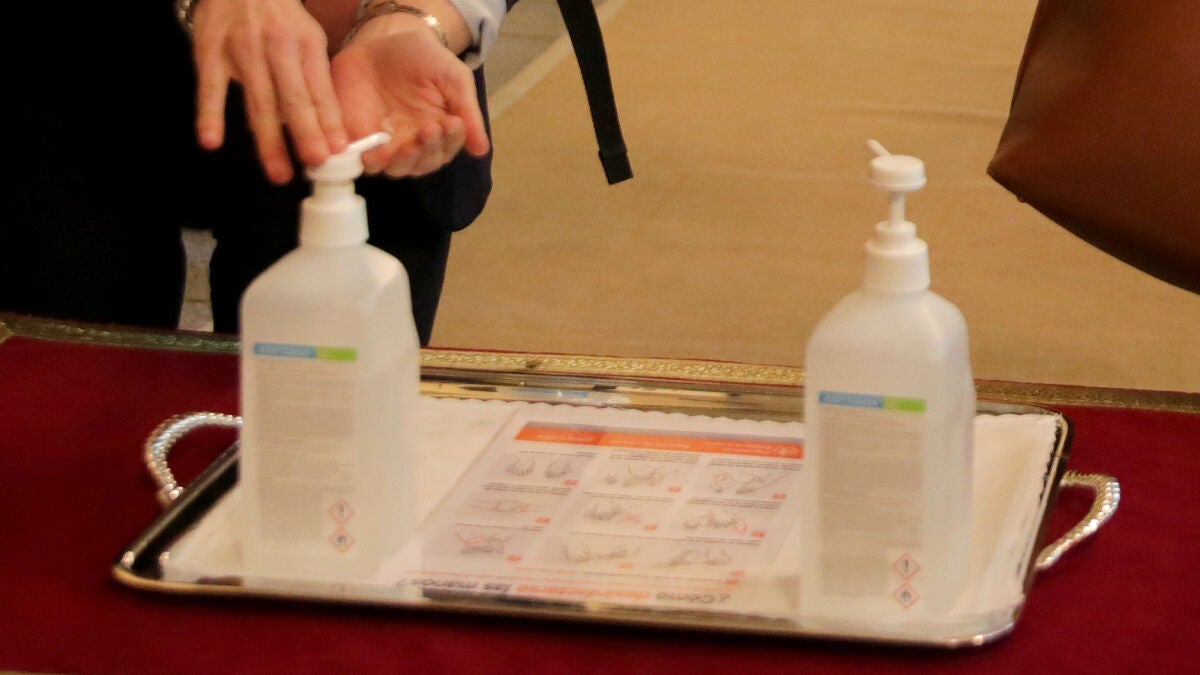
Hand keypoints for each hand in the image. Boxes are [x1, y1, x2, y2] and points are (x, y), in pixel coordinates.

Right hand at [190, 0, 347, 183]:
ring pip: (258, 101)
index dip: (330, 121)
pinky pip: (210, 87)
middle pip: (293, 99)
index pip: (320, 90)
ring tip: (278, 173)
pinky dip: (210, 115)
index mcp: (306, 45)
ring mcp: (243, 50)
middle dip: (306, 134)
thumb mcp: (307, 38)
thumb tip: (331, 127)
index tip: (338, 151)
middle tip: (316, 164)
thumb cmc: (278, 18)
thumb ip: (315, 78)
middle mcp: (277, 48)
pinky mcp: (210, 51)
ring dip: (268, 141)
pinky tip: (211, 141)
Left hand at [331, 24, 490, 177]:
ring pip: (399, 168)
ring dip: (406, 161)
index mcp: (440, 132)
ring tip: (409, 144)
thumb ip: (467, 110)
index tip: (452, 122)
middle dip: (429, 150)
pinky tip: (380, 153)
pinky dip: (373, 162)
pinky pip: (367, 162)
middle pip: (425, 163)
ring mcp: (387, 144)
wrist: (381, 40)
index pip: (448, 148)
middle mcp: (415, 144)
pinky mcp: (360, 140)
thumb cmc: (422, 58)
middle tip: (429, 129)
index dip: (452, 140)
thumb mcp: (453, 77)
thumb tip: (482, 150)